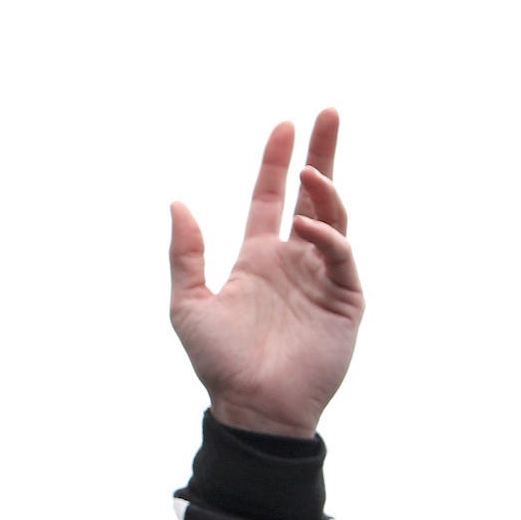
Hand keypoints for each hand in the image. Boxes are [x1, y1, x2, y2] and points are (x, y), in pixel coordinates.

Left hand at [168, 109, 363, 438]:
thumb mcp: (187, 303)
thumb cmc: (219, 361)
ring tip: (310, 168)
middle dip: (322, 154)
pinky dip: (326, 238)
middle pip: (313, 196)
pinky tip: (304, 229)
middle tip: (329, 112)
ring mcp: (322, 279)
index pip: (271, 198)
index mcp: (258, 258)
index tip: (285, 125)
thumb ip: (184, 254)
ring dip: (325, 191)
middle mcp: (294, 262)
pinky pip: (340, 258)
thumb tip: (176, 203)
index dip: (277, 162)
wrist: (252, 407)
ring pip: (333, 220)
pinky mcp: (344, 301)